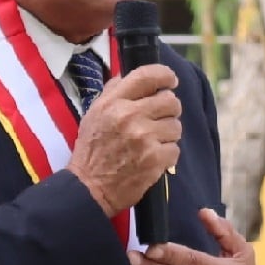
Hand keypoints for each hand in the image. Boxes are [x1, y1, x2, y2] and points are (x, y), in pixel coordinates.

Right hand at [68, 65, 181, 216]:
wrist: (89, 188)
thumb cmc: (92, 150)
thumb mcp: (94, 114)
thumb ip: (113, 92)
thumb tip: (131, 75)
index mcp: (113, 102)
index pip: (147, 76)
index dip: (165, 75)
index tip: (171, 81)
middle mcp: (129, 116)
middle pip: (170, 100)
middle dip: (169, 109)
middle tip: (160, 118)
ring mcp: (144, 138)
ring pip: (176, 126)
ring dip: (168, 134)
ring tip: (152, 142)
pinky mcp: (155, 159)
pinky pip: (175, 149)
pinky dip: (167, 155)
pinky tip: (152, 158)